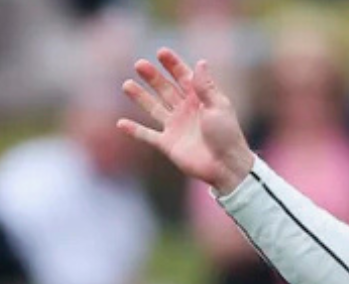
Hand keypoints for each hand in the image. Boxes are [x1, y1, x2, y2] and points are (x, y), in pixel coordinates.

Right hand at [119, 48, 255, 196]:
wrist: (225, 166)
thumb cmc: (227, 135)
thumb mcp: (218, 106)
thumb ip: (205, 86)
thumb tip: (200, 62)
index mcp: (200, 99)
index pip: (183, 77)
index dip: (173, 65)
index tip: (161, 52)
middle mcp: (185, 111)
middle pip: (165, 89)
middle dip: (153, 77)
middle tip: (139, 64)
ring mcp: (175, 127)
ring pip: (153, 108)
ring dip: (140, 97)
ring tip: (127, 85)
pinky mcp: (168, 144)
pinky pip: (148, 135)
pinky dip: (135, 130)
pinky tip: (121, 123)